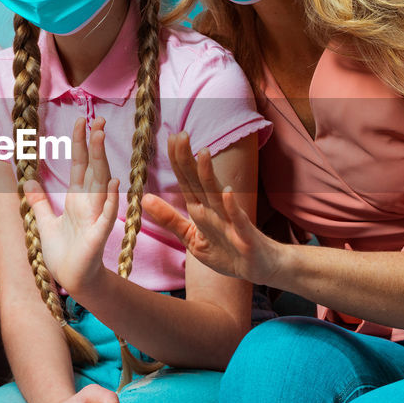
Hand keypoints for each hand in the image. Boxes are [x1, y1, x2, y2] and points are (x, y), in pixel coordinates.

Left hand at [22, 117, 118, 296]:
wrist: (72, 279)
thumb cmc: (63, 252)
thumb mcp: (46, 222)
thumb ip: (39, 201)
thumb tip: (27, 180)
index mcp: (77, 199)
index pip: (81, 165)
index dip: (81, 143)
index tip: (82, 122)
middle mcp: (89, 204)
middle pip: (93, 168)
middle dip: (95, 144)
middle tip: (99, 120)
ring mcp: (95, 217)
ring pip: (100, 184)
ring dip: (101, 161)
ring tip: (100, 138)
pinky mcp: (98, 235)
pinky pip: (105, 215)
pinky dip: (109, 199)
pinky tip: (112, 182)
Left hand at [142, 132, 281, 284]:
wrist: (259, 268)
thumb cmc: (226, 251)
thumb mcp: (191, 237)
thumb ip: (169, 219)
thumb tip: (144, 198)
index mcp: (201, 209)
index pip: (187, 181)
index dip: (178, 160)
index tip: (171, 137)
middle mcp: (215, 210)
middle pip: (199, 181)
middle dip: (189, 159)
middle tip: (181, 135)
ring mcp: (231, 222)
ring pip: (217, 196)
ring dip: (210, 175)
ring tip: (203, 152)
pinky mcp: (245, 237)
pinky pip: (238, 221)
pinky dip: (232, 207)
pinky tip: (227, 193)